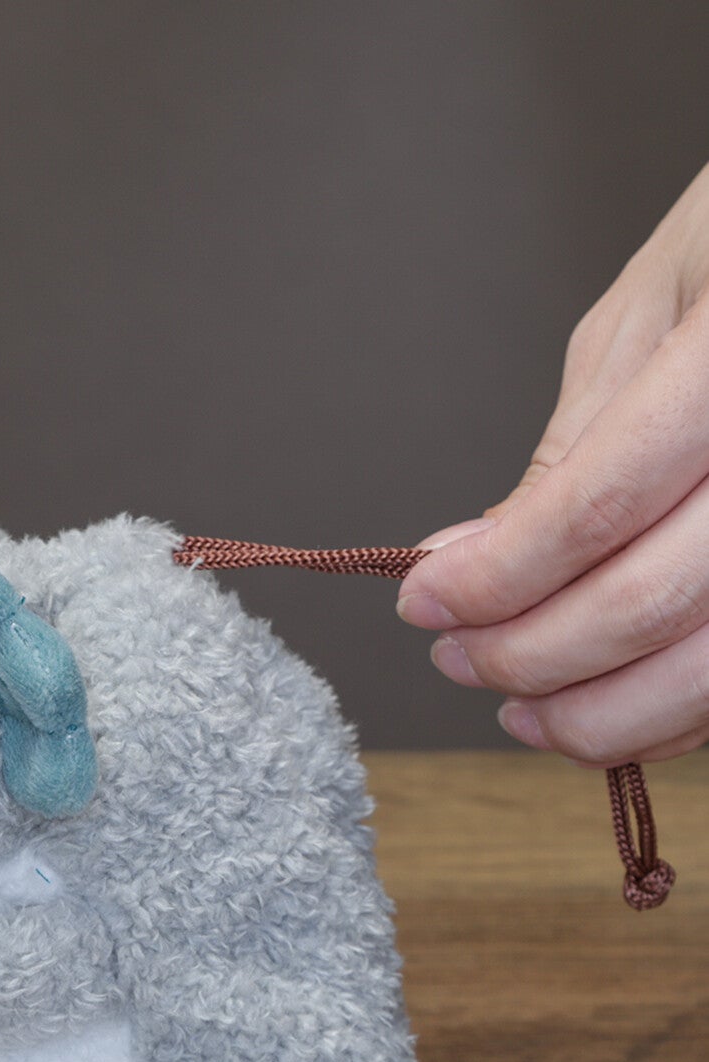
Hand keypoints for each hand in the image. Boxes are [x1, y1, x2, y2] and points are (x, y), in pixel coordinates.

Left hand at [396, 162, 708, 766]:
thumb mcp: (647, 317)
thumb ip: (567, 451)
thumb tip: (466, 557)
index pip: (600, 506)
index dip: (496, 577)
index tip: (422, 601)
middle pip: (651, 603)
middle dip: (528, 653)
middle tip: (456, 657)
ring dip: (597, 713)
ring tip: (519, 706)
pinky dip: (667, 715)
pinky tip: (603, 703)